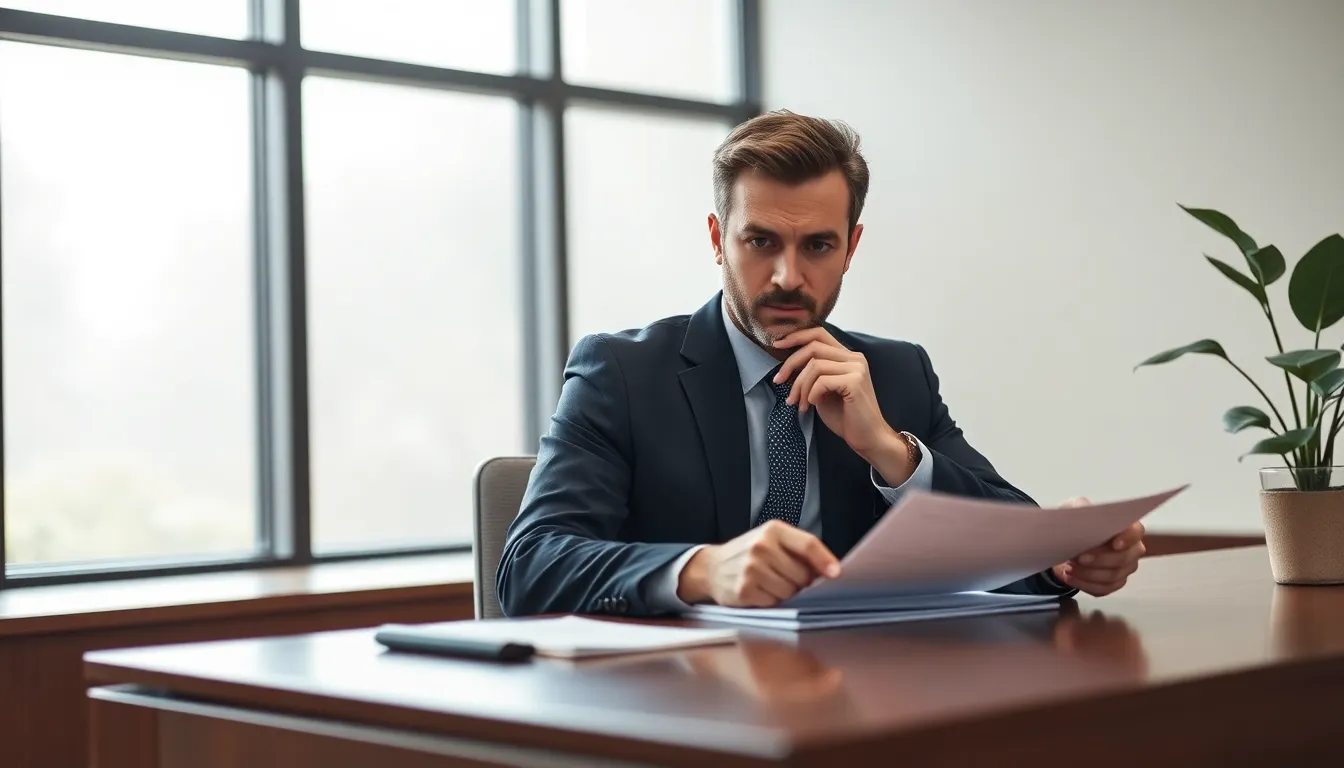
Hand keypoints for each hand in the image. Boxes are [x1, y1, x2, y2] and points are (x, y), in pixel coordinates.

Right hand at [678, 520, 840, 607]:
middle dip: (802, 582)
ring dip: (787, 594)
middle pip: (803, 574)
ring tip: (771, 584)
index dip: (825, 561)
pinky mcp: (744, 590)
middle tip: (787, 578)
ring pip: (790, 592)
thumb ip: (799, 550)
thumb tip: (828, 571)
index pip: (808, 545)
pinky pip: (774, 603)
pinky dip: (772, 602)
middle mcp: (761, 546)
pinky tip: (760, 592)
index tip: (836, 573)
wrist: (711, 568)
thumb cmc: (749, 554)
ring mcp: (751, 569)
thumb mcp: (772, 541)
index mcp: (773, 530)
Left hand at [772, 327, 892, 457]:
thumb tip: (787, 365)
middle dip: (790, 364)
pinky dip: (811, 394)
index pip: (819, 334)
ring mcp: (857, 368)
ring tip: (798, 404)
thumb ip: (813, 374)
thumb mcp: (823, 390)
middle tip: (778, 381)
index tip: (777, 345)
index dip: (796, 336)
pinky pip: (821, 381)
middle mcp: (854, 358)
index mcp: (848, 357)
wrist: (867, 438)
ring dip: (800, 386)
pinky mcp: (855, 382)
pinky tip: (812, 405)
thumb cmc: (845, 417)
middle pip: (813, 347)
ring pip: (814, 366)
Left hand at [1051, 496, 1145, 596]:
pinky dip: (1084, 584)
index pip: (1136, 532)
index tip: (1115, 544)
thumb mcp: (1075, 508)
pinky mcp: (1112, 584)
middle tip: (1078, 557)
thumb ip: (1081, 507)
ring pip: (1112, 576)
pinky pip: (1102, 589)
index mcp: (1127, 528)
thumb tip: (1082, 511)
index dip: (1128, 539)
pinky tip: (1070, 576)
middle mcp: (1131, 550)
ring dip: (1088, 573)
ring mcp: (1124, 569)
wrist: (1067, 543)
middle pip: (1123, 559)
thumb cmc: (1078, 523)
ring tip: (1069, 567)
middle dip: (1099, 559)